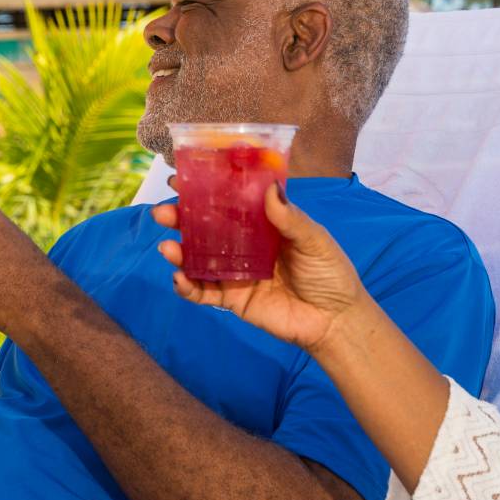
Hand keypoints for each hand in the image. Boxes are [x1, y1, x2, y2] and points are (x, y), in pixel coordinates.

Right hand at [154, 184, 366, 352]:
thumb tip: (270, 187)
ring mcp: (236, 272)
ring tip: (168, 248)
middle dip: (181, 219)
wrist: (335, 321)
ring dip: (179, 252)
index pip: (229, 202)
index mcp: (263, 224)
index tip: (182, 178)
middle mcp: (244, 245)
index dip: (206, 190)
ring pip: (199, 259)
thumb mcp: (314, 240)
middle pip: (206, 229)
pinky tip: (179, 278)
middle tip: (164, 213)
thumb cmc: (330, 273)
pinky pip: (204, 292)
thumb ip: (290, 218)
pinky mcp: (233, 299)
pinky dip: (188, 286)